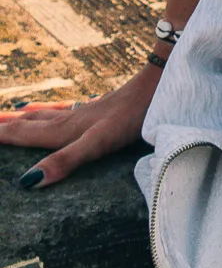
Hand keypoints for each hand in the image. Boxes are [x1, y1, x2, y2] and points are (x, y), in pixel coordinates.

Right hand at [0, 63, 160, 187]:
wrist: (160, 85)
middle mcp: (70, 119)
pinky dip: (55, 110)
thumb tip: (28, 181)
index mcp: (65, 130)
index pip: (24, 134)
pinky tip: (61, 109)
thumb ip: (65, 160)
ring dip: (28, 116)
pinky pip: (68, 111)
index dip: (2, 135)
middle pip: (31, 123)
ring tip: (14, 113)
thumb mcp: (98, 143)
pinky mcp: (102, 110)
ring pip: (49, 115)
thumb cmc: (131, 117)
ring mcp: (86, 113)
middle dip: (8, 125)